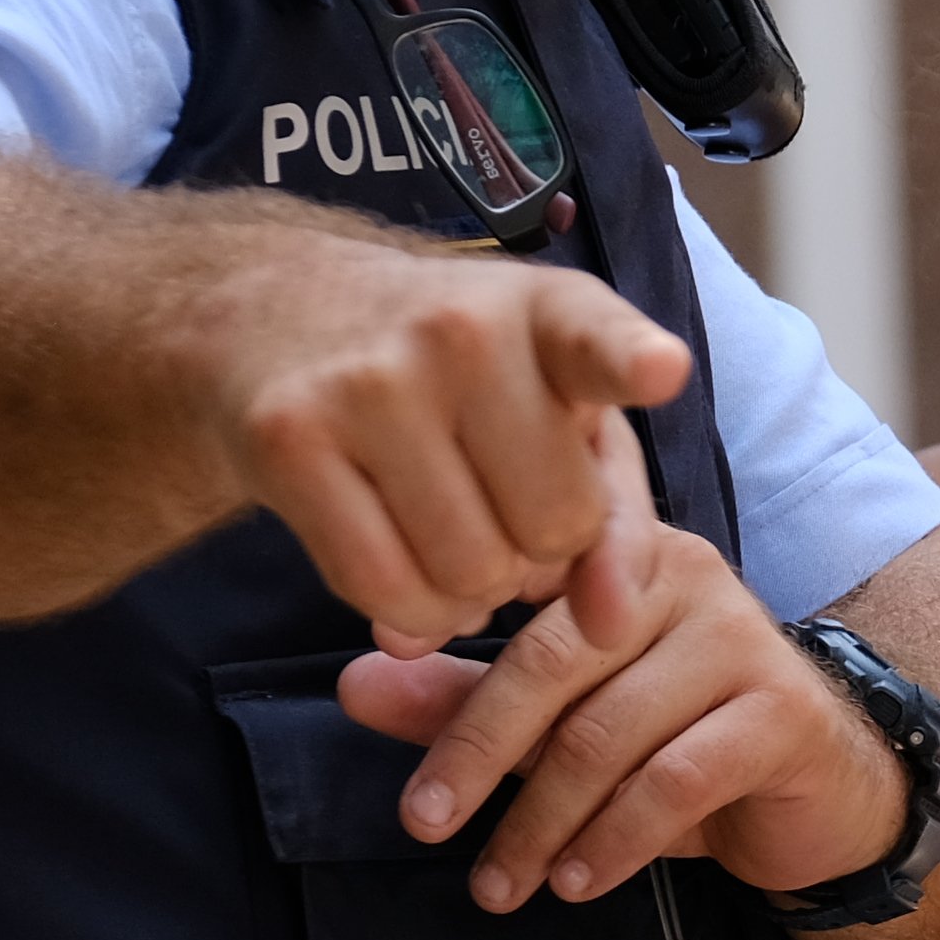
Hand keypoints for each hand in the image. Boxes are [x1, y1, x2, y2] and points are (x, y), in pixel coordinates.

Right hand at [214, 235, 693, 652]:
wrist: (279, 314)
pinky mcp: (290, 439)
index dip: (633, 361)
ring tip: (451, 532)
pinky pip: (384, 590)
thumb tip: (609, 627)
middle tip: (500, 511)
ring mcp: (368, 382)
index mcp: (548, 312)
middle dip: (538, 550)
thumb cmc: (460, 380)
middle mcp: (461, 332)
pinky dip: (408, 612)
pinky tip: (404, 563)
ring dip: (472, 590)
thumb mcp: (561, 412)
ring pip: (469, 574)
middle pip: (553, 527)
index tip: (660, 370)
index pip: (598, 340)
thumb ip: (618, 518)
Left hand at [331, 484, 906, 914]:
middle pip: (554, 660)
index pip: (517, 588)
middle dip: (478, 752)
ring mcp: (743, 640)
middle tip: (423, 825)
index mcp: (619, 554)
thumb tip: (354, 683)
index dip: (448, 647)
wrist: (825, 797)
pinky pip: (675, 781)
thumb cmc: (682, 745)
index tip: (378, 702)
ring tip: (500, 886)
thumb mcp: (567, 723)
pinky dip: (613, 841)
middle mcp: (685, 576)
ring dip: (541, 821)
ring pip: (610, 732)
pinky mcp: (784, 714)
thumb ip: (464, 698)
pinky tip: (576, 881)